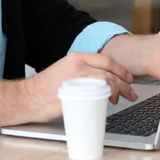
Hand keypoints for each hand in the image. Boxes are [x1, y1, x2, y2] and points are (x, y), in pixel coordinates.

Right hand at [22, 52, 137, 122]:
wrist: (27, 98)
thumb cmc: (45, 89)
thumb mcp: (65, 72)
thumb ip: (82, 73)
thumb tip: (100, 82)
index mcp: (76, 57)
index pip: (106, 60)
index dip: (120, 69)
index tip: (128, 78)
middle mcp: (77, 64)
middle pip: (109, 69)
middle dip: (124, 81)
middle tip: (131, 92)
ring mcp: (76, 77)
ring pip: (107, 79)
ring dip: (119, 89)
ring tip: (122, 98)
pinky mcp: (74, 91)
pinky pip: (97, 90)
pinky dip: (108, 95)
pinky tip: (110, 101)